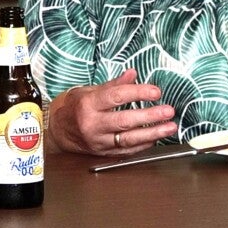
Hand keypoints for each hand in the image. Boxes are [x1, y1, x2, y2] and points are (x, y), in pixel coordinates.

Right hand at [46, 70, 173, 156]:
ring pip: (129, 139)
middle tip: (168, 110)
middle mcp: (93, 124)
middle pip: (125, 120)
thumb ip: (113, 85)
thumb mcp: (89, 90)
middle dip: (150, 116)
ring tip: (169, 127)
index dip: (138, 93)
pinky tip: (156, 138)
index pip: (116, 97)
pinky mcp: (103, 153)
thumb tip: (133, 74)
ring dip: (153, 133)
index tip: (155, 91)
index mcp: (89, 104)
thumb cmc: (75, 107)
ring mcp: (98, 141)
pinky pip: (127, 150)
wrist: (58, 131)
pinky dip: (143, 144)